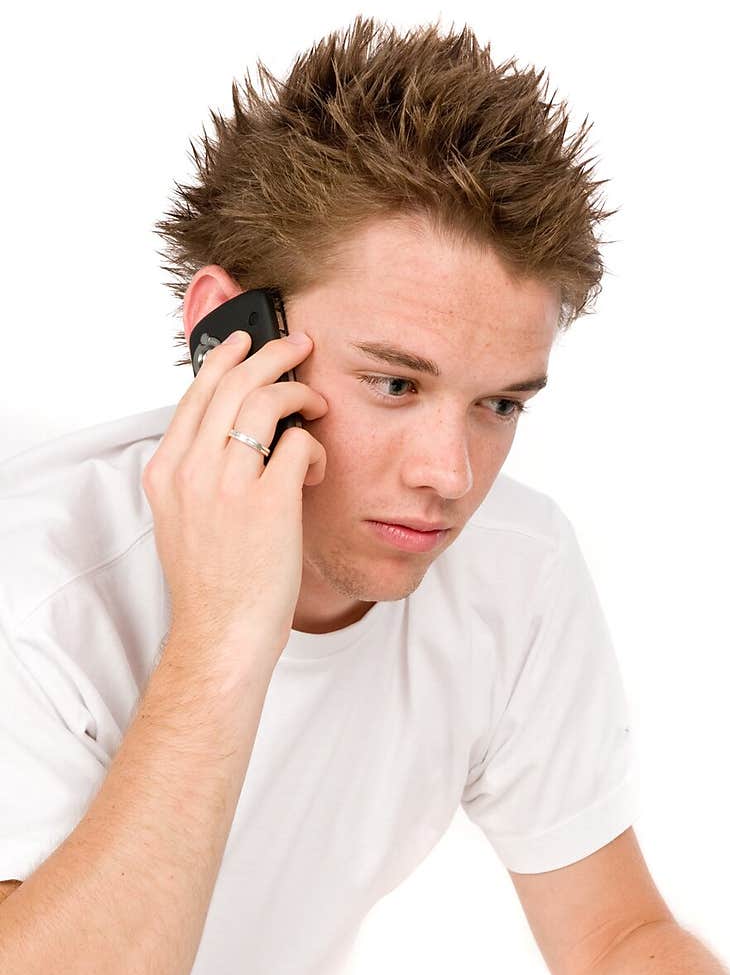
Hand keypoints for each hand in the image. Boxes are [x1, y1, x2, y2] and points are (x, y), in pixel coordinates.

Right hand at [142, 330, 327, 668]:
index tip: (248, 342)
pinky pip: (298, 444)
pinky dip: (313, 446)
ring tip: (317, 405)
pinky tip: (314, 468)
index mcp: (166, 471)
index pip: (196, 393)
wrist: (221, 632)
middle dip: (272, 355)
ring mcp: (229, 485)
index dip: (226, 359)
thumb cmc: (212, 584)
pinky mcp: (270, 502)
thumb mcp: (183, 519)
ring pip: (266, 402)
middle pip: (233, 384)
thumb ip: (197, 474)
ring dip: (300, 393)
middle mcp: (192, 470)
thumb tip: (230, 432)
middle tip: (299, 347)